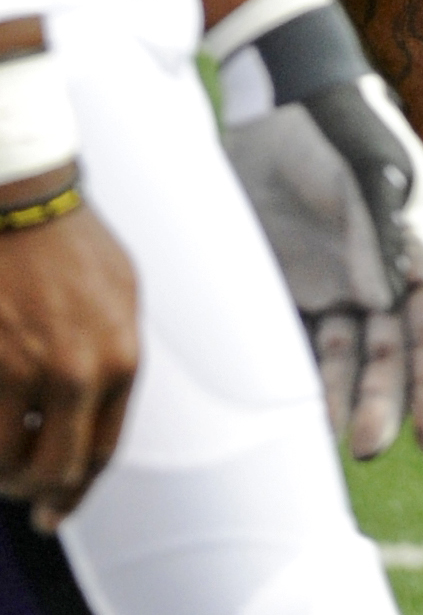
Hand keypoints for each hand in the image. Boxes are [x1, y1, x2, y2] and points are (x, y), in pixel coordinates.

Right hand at [0, 188, 136, 529]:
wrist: (26, 201)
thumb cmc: (73, 245)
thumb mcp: (122, 297)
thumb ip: (114, 356)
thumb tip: (98, 412)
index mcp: (123, 358)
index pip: (101, 451)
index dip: (77, 489)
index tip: (57, 509)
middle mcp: (82, 372)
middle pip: (59, 469)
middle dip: (40, 495)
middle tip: (27, 504)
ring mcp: (30, 369)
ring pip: (11, 461)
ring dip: (5, 474)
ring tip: (3, 469)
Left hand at [215, 0, 422, 458]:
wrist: (277, 100)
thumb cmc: (337, 125)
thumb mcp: (367, 170)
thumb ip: (377, 233)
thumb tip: (384, 301)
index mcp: (417, 243)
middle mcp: (381, 271)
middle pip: (395, 350)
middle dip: (389, 400)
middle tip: (371, 446)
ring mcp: (337, 279)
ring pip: (351, 355)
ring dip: (350, 396)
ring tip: (337, 438)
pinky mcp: (293, 283)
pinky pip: (304, 341)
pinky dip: (307, 375)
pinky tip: (302, 407)